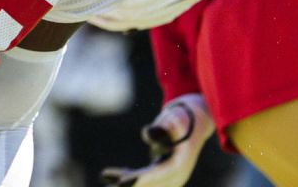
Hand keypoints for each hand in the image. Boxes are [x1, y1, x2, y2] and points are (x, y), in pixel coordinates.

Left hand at [100, 93, 214, 186]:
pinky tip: (106, 174)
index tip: (122, 183)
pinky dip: (125, 175)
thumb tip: (148, 134)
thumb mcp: (175, 118)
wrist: (193, 121)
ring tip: (104, 176)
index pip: (159, 176)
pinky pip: (140, 176)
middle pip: (150, 184)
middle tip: (111, 186)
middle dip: (130, 185)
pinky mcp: (160, 172)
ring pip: (143, 182)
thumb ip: (163, 126)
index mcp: (181, 165)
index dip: (142, 180)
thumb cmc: (182, 117)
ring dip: (124, 181)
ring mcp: (168, 176)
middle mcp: (176, 175)